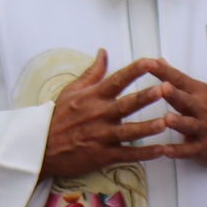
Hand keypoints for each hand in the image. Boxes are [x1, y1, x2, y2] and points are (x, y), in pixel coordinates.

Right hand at [40, 51, 173, 178]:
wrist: (41, 148)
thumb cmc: (59, 117)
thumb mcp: (71, 90)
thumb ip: (92, 72)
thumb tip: (104, 51)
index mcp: (93, 97)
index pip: (116, 80)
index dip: (134, 71)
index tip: (150, 61)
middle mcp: (99, 115)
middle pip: (126, 105)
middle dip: (145, 97)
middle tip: (164, 89)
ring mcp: (101, 136)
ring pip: (128, 131)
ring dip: (147, 127)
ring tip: (165, 122)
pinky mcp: (103, 155)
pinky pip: (127, 154)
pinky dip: (144, 154)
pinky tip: (161, 150)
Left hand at [138, 58, 206, 166]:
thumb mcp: (204, 91)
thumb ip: (179, 79)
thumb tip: (159, 60)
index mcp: (201, 93)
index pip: (179, 79)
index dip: (164, 71)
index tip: (149, 62)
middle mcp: (201, 110)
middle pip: (184, 100)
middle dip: (174, 94)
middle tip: (163, 87)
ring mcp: (203, 129)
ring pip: (188, 125)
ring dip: (178, 122)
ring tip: (166, 119)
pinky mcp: (202, 148)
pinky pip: (189, 150)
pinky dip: (178, 151)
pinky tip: (166, 151)